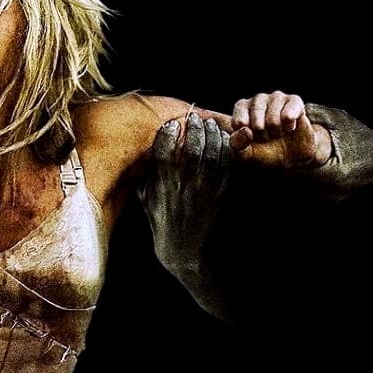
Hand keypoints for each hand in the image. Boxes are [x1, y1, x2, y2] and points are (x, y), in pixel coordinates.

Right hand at [139, 111, 231, 264]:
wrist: (185, 253)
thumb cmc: (163, 225)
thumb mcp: (146, 201)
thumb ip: (146, 178)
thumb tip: (143, 156)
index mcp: (162, 185)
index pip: (163, 151)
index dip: (167, 133)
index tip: (171, 125)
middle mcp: (184, 185)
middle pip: (191, 147)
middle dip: (194, 128)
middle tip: (194, 119)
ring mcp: (205, 189)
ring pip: (212, 153)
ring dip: (212, 135)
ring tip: (210, 126)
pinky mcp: (221, 194)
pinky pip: (228, 166)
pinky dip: (228, 150)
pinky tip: (225, 142)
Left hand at [230, 91, 331, 168]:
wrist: (292, 157)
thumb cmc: (264, 153)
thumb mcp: (245, 154)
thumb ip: (237, 144)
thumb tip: (244, 130)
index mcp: (241, 108)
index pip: (238, 122)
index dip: (246, 137)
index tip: (250, 139)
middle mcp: (257, 99)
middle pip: (256, 123)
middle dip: (263, 136)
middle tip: (266, 137)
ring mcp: (275, 97)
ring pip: (273, 121)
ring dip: (276, 133)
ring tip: (278, 132)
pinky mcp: (294, 101)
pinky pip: (288, 116)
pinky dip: (289, 127)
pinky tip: (289, 127)